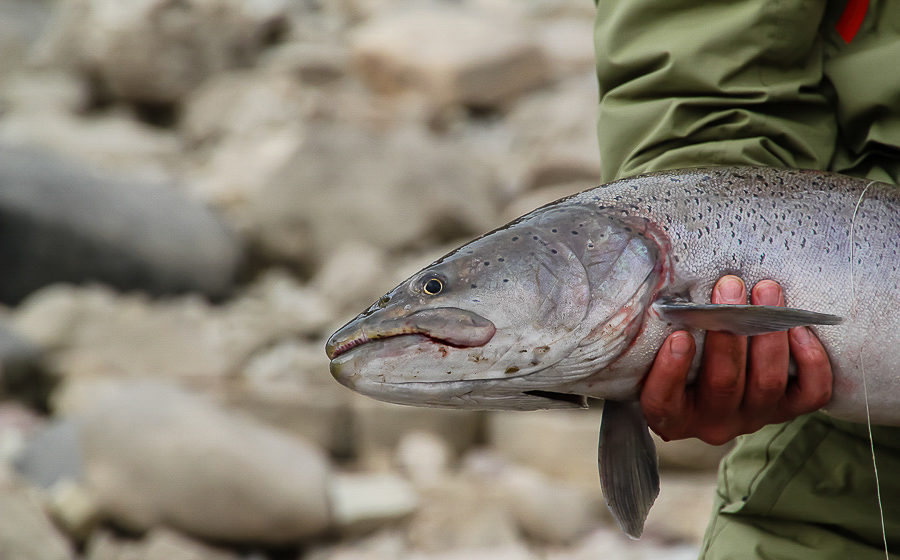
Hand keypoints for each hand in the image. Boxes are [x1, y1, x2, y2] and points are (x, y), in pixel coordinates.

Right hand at [640, 276, 832, 444]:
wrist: (710, 384)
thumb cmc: (676, 357)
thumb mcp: (656, 353)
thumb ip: (661, 333)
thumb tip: (665, 293)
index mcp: (672, 414)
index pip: (663, 401)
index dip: (672, 371)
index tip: (679, 336)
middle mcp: (712, 422)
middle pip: (723, 383)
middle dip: (728, 333)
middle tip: (729, 287)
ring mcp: (753, 417)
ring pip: (767, 383)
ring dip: (769, 334)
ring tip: (766, 291)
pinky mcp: (786, 410)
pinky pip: (810, 393)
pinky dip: (811, 361)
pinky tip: (799, 328)